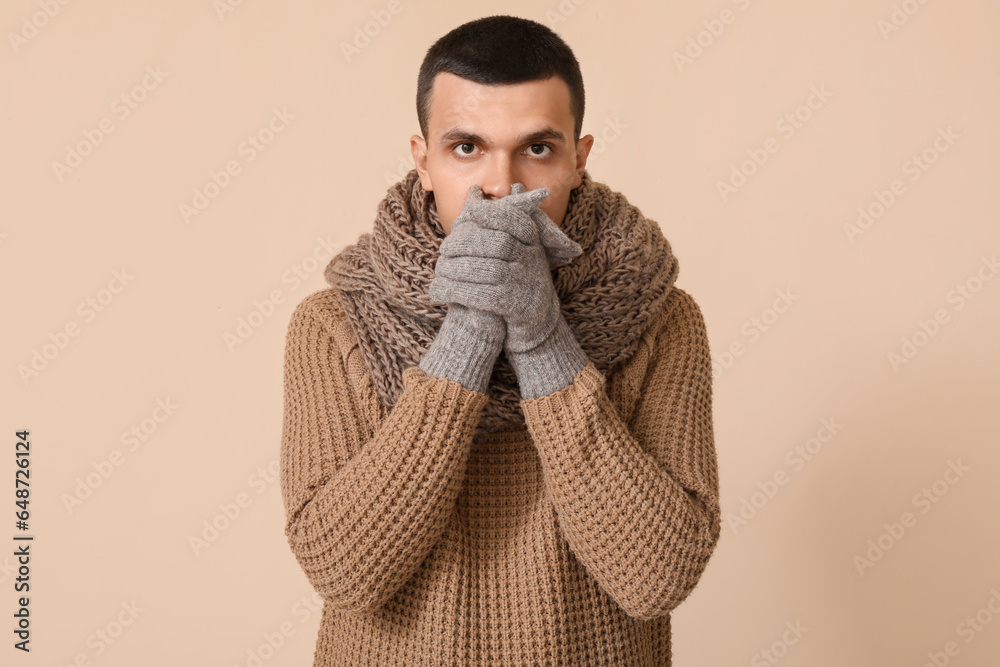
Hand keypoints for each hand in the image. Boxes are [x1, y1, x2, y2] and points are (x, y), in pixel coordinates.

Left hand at [429, 183, 582, 352]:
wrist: (535, 317)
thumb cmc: (516, 274)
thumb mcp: (514, 246)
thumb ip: (495, 221)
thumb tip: (474, 192)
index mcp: (531, 240)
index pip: (514, 220)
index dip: (492, 214)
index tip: (471, 212)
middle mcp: (532, 260)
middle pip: (497, 244)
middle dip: (465, 244)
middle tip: (443, 248)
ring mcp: (525, 284)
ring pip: (488, 270)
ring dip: (457, 270)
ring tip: (438, 270)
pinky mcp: (514, 306)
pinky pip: (482, 296)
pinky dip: (456, 292)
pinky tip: (438, 291)